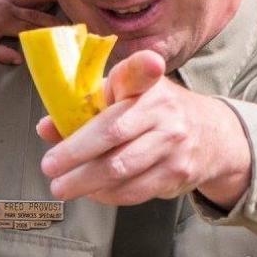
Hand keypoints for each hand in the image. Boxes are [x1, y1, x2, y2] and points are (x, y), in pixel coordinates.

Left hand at [37, 50, 252, 208]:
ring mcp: (173, 143)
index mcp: (146, 83)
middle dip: (75, 153)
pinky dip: (107, 194)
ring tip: (62, 187)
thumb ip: (85, 109)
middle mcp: (163, 109)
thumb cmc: (153, 113)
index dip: (144, 66)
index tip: (151, 62)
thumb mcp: (125, 98)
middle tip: (49, 166)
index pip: (143, 70)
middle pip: (113, 133)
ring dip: (85, 182)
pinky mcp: (177, 172)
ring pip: (120, 168)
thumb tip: (45, 128)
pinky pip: (134, 190)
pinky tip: (92, 192)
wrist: (211, 135)